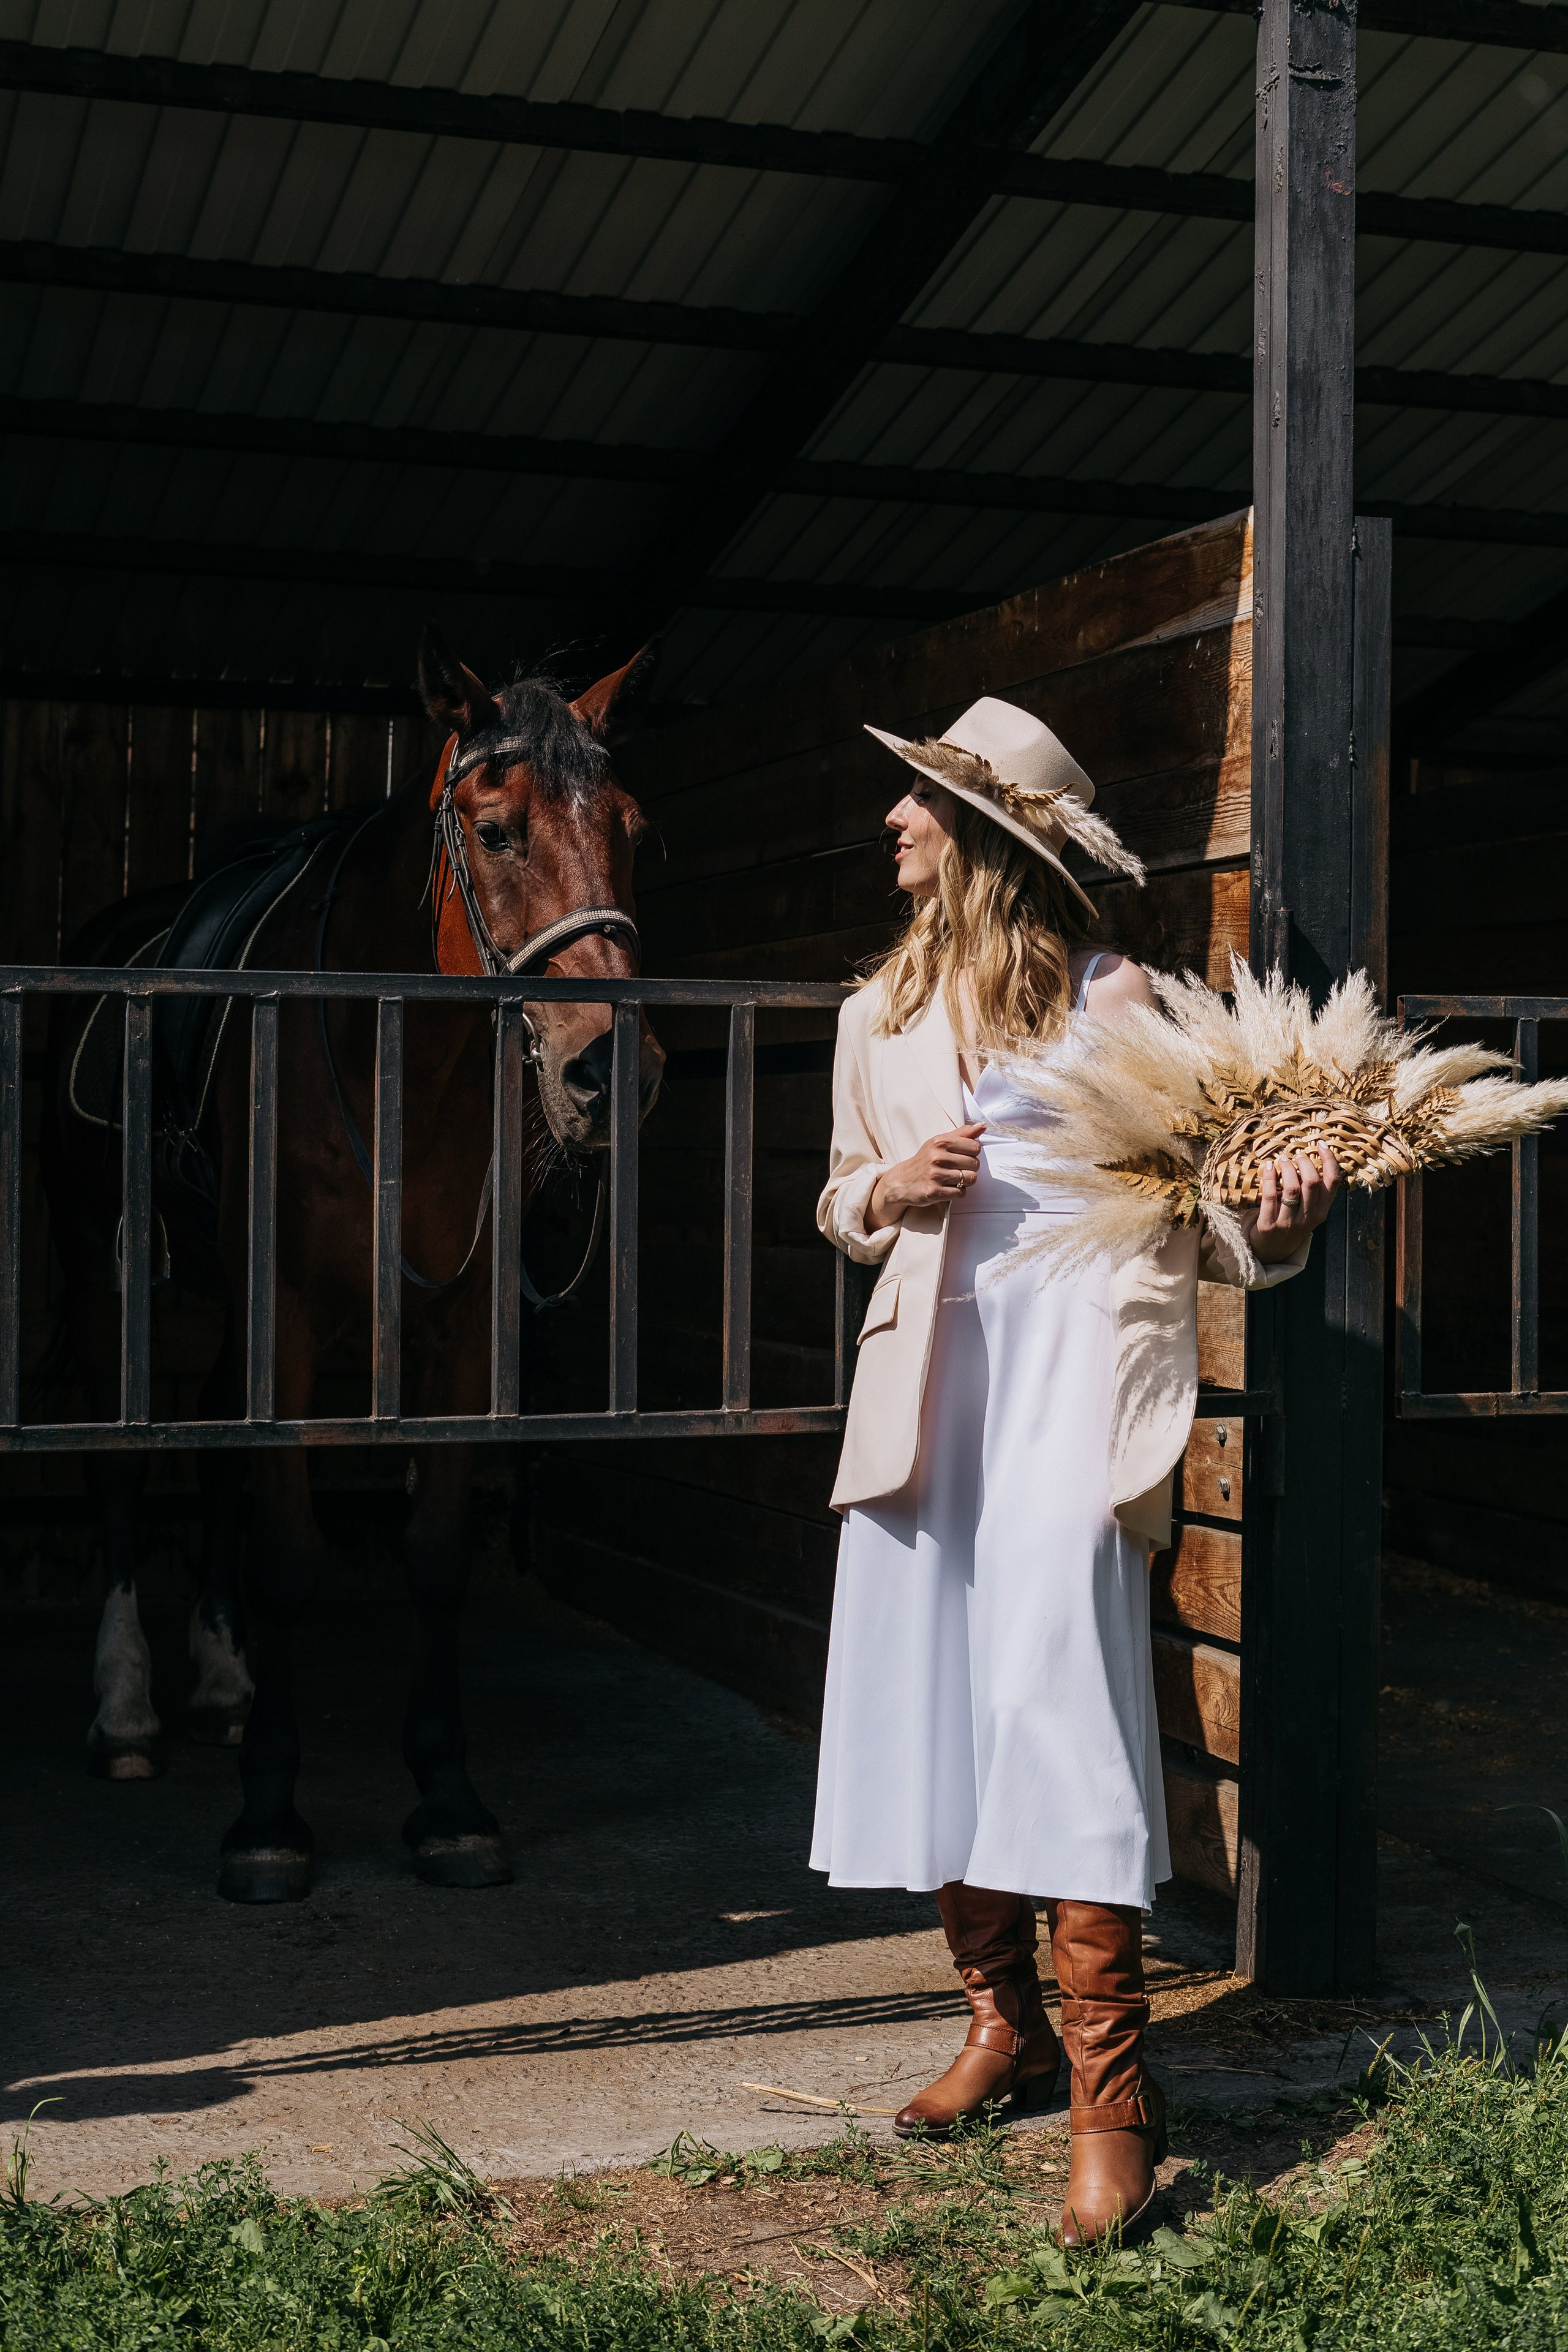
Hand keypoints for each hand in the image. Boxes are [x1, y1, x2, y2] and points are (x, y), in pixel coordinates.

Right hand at [866, 1125, 985, 1228]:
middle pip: (975, 1164)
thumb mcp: (939, 1142)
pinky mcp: (935, 1192)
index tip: (963, 1156)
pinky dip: (958, 1192)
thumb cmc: (925, 1160)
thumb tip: (982, 1127)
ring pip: (970, 1179)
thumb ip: (961, 1134)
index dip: (973, 1153)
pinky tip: (948, 1187)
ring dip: (966, 1181)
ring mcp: (936, 1175)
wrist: (902, 1180)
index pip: (975, 1147)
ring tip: (954, 1179)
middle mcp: (937, 1157)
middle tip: (957, 1169)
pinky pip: (961, 1193)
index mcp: (940, 1142)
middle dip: (970, 1168)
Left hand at [1240, 1146, 1343, 1262]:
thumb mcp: (1307, 1211)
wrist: (1269, 1252)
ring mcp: (1290, 1222)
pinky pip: (1270, 1196)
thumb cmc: (1288, 1223)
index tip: (1321, 1144)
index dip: (1330, 1160)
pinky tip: (1268, 1167)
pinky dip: (1269, 1178)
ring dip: (1286, 1168)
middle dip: (1304, 1162)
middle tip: (1295, 1155)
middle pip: (1312, 1182)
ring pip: (1293, 1188)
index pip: (1333, 1182)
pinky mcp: (1270, 1225)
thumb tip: (1308, 1158)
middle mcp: (1309, 1217)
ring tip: (1282, 1160)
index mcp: (1321, 1211)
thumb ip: (1311, 1192)